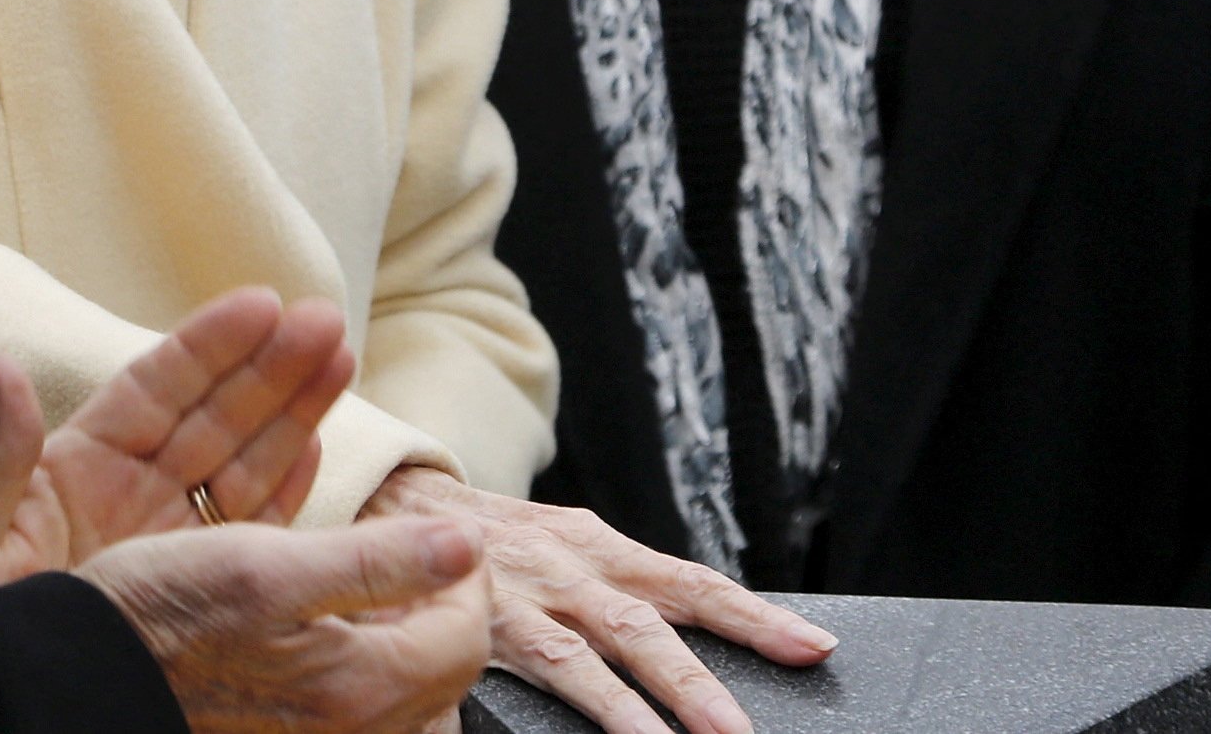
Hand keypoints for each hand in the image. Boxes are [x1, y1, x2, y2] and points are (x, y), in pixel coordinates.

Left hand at [0, 289, 356, 612]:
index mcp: (75, 469)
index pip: (155, 391)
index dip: (209, 347)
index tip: (260, 304)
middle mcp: (127, 496)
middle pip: (212, 416)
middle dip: (269, 368)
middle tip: (324, 321)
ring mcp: (161, 541)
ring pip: (239, 463)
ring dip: (291, 414)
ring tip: (339, 359)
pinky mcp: (186, 588)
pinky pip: (242, 530)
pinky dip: (283, 490)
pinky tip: (317, 446)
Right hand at [78, 515, 491, 733]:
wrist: (86, 672)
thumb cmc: (165, 616)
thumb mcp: (266, 565)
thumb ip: (375, 560)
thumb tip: (464, 543)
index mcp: (361, 686)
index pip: (465, 632)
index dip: (465, 570)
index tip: (442, 524)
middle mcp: (350, 722)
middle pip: (440, 658)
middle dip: (440, 594)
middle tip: (417, 540)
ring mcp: (317, 727)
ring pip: (399, 668)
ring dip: (402, 608)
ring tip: (378, 559)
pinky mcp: (285, 720)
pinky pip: (353, 674)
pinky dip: (359, 627)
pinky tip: (330, 594)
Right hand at [364, 468, 834, 733]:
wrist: (396, 500)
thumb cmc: (496, 542)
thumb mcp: (566, 549)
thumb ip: (623, 591)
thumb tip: (700, 634)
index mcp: (600, 547)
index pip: (693, 583)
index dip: (754, 617)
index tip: (814, 647)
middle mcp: (570, 568)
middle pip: (651, 623)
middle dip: (702, 681)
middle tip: (745, 731)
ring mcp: (524, 599)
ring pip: (593, 659)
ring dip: (645, 709)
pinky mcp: (480, 627)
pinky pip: (532, 675)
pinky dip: (582, 708)